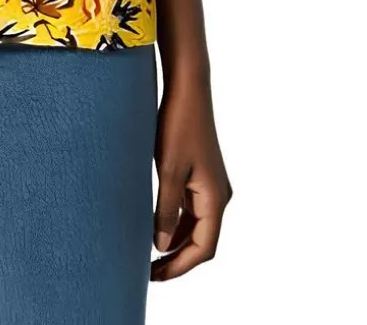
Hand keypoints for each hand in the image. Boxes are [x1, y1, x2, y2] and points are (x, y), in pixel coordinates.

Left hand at [151, 76, 232, 281]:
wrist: (188, 90)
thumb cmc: (178, 126)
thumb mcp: (168, 171)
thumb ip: (166, 210)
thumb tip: (160, 246)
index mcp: (215, 198)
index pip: (203, 248)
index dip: (180, 266)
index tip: (155, 276)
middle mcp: (218, 195)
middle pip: (202, 241)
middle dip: (177, 259)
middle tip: (148, 272)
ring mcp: (210, 185)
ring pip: (196, 226)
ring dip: (176, 242)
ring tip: (147, 254)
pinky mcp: (200, 174)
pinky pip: (191, 209)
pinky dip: (176, 223)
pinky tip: (154, 226)